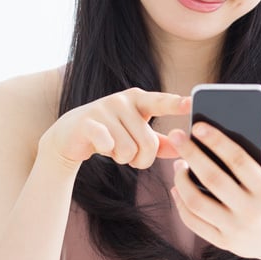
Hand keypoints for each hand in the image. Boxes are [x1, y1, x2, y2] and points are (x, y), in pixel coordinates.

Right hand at [39, 88, 190, 171]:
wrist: (70, 135)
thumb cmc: (110, 134)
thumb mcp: (136, 136)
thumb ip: (159, 142)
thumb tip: (183, 150)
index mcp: (138, 100)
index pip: (160, 102)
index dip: (175, 104)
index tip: (191, 103)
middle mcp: (122, 100)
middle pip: (148, 143)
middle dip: (141, 160)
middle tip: (130, 157)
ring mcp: (103, 109)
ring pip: (129, 150)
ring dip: (123, 159)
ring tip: (113, 150)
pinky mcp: (88, 122)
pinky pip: (108, 145)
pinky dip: (107, 152)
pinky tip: (100, 147)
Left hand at [166, 121, 260, 259]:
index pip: (238, 161)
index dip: (216, 141)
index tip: (198, 126)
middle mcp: (252, 212)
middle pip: (212, 179)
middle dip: (190, 154)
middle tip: (176, 135)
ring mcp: (235, 230)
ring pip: (197, 202)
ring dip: (181, 180)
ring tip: (178, 164)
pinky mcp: (223, 242)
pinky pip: (193, 222)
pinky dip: (180, 203)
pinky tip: (177, 188)